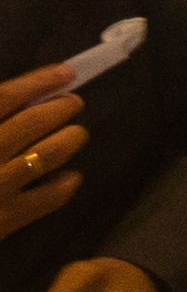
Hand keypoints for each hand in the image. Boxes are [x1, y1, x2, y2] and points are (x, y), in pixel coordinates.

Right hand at [0, 62, 87, 243]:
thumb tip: (21, 97)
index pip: (5, 97)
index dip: (38, 82)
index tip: (65, 72)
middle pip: (32, 122)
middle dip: (61, 108)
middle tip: (73, 103)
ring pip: (49, 153)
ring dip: (71, 138)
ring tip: (75, 133)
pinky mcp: (7, 219)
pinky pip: (52, 195)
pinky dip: (66, 181)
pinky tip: (68, 176)